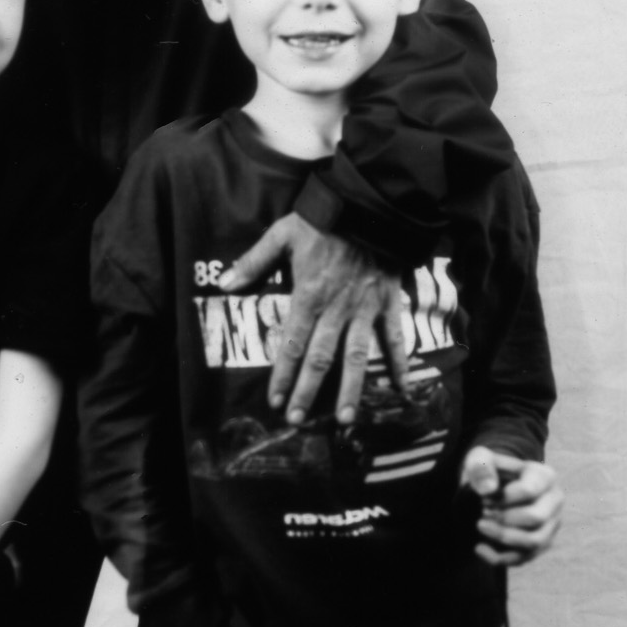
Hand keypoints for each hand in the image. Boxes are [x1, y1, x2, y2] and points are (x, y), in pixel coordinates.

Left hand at [221, 214, 409, 423]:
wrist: (369, 205)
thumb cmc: (323, 220)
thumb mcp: (281, 234)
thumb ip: (253, 262)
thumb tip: (224, 284)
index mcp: (308, 297)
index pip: (291, 344)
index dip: (282, 374)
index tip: (275, 401)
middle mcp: (336, 311)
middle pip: (320, 359)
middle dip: (307, 391)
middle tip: (298, 421)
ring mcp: (365, 310)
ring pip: (358, 357)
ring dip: (350, 390)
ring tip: (344, 420)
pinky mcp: (388, 304)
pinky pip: (395, 339)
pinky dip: (400, 364)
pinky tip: (403, 390)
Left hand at [461, 446, 563, 565]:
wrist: (492, 487)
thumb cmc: (488, 471)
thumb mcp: (479, 458)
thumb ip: (480, 466)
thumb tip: (488, 490)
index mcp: (545, 476)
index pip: (529, 491)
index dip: (502, 497)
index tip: (484, 497)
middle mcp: (555, 501)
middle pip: (535, 518)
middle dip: (503, 518)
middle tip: (483, 511)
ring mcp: (551, 525)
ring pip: (533, 542)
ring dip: (502, 537)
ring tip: (480, 525)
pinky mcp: (540, 545)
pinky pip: (524, 558)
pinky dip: (499, 557)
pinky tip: (479, 547)